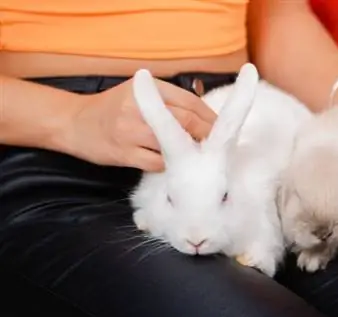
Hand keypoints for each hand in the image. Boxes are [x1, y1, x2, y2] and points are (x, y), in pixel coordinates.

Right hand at [61, 78, 215, 171]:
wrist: (73, 123)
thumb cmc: (112, 108)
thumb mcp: (137, 93)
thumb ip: (166, 99)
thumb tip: (203, 114)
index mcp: (144, 88)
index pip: (188, 101)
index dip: (210, 115)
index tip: (222, 127)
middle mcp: (137, 107)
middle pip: (185, 120)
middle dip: (207, 134)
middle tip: (218, 144)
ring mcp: (129, 131)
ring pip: (173, 142)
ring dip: (191, 151)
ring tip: (201, 155)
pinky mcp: (123, 154)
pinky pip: (157, 162)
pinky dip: (170, 164)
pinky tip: (175, 165)